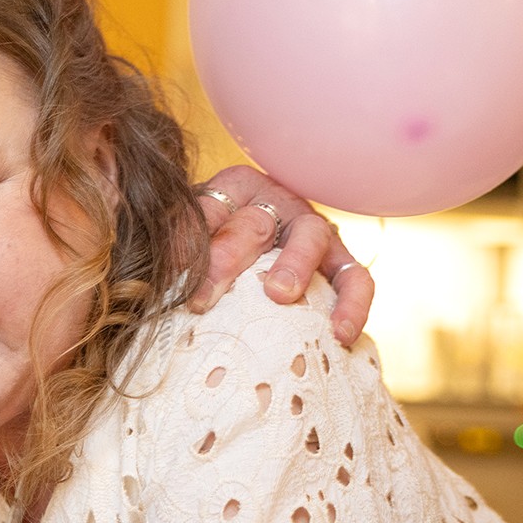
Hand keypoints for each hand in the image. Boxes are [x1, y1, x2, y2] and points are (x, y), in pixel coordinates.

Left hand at [187, 165, 373, 346]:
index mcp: (235, 188)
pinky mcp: (340, 261)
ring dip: (294, 265)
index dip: (187, 238)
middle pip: (253, 224)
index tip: (170, 269)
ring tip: (278, 296)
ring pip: (311, 237)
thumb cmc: (214, 247)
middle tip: (201, 299)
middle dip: (225, 261)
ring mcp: (313, 230)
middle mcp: (278, 201)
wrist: (249, 253)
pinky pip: (355, 278)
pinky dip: (352, 304)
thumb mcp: (191, 236)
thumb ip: (179, 242)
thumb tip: (166, 267)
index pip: (208, 208)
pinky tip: (341, 334)